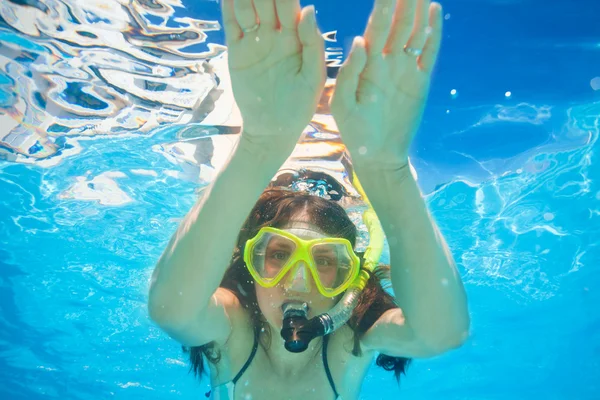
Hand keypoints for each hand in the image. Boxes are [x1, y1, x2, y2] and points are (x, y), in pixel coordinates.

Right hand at [221, 0, 325, 147]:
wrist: (273, 130)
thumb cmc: (300, 106)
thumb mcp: (313, 77)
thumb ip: (313, 43)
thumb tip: (309, 9)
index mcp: (297, 37)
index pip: (290, 4)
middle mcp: (275, 34)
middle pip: (266, 0)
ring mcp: (255, 41)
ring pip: (247, 6)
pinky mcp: (238, 52)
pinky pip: (231, 23)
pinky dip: (228, 6)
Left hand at [329, 0, 442, 167]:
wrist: (377, 155)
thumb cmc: (354, 131)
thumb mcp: (343, 104)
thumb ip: (350, 74)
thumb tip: (358, 41)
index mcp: (366, 64)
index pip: (375, 27)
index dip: (382, 5)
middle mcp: (386, 61)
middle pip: (397, 23)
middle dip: (402, 0)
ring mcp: (404, 69)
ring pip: (413, 31)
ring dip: (418, 9)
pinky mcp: (420, 81)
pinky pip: (428, 52)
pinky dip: (433, 32)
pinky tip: (434, 9)